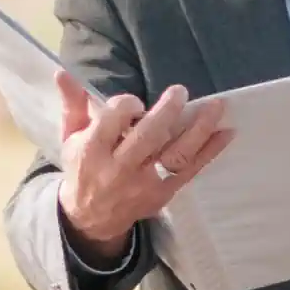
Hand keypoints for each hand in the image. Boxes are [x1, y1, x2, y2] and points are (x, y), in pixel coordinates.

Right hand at [57, 72, 230, 258]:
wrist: (90, 217)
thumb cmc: (82, 167)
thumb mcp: (70, 136)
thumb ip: (73, 104)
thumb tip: (63, 72)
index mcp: (93, 151)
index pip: (114, 119)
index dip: (128, 105)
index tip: (135, 104)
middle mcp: (119, 168)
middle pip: (149, 136)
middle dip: (168, 111)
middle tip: (181, 91)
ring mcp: (144, 184)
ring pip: (176, 154)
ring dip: (199, 129)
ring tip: (216, 107)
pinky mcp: (163, 194)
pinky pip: (190, 171)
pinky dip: (210, 152)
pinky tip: (226, 133)